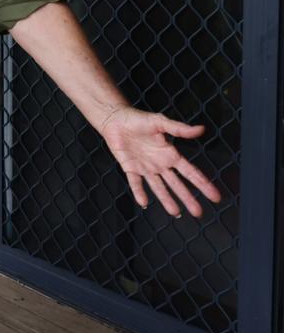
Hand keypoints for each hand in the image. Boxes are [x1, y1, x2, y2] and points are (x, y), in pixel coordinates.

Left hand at [101, 108, 221, 217]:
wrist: (115, 119)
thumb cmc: (138, 119)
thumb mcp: (160, 122)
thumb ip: (179, 128)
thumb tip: (201, 129)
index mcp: (170, 154)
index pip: (190, 172)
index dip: (203, 184)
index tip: (216, 196)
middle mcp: (160, 164)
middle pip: (176, 184)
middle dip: (188, 198)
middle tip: (198, 212)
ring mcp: (145, 167)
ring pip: (158, 187)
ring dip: (166, 200)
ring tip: (175, 213)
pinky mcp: (130, 168)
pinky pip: (135, 183)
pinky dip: (139, 192)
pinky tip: (144, 203)